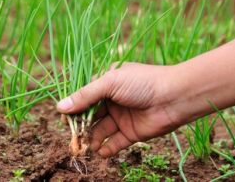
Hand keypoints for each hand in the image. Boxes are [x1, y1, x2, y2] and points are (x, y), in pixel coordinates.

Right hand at [57, 62, 181, 157]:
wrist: (173, 97)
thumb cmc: (141, 83)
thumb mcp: (110, 82)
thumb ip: (85, 96)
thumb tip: (60, 107)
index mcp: (107, 83)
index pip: (85, 96)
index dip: (74, 108)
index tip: (64, 120)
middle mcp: (113, 100)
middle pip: (91, 116)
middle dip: (81, 127)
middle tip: (73, 138)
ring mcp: (122, 117)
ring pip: (101, 130)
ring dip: (92, 139)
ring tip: (85, 147)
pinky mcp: (131, 132)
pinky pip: (115, 142)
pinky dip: (106, 148)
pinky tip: (100, 152)